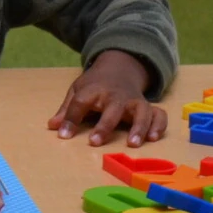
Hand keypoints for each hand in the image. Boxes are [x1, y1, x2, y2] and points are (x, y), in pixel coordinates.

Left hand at [47, 50, 165, 147]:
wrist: (119, 68)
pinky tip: (153, 138)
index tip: (64, 135)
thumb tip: (53, 127)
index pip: (81, 102)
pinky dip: (159, 125)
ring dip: (138, 127)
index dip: (71, 118)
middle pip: (112, 108)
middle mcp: (116, 96)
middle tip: (95, 142)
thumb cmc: (95, 85)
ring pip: (141, 111)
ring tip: (133, 144)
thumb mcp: (77, 90)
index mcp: (94, 90)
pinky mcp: (147, 106)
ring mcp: (134, 101)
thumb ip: (67, 109)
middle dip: (104, 125)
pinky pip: (158, 114)